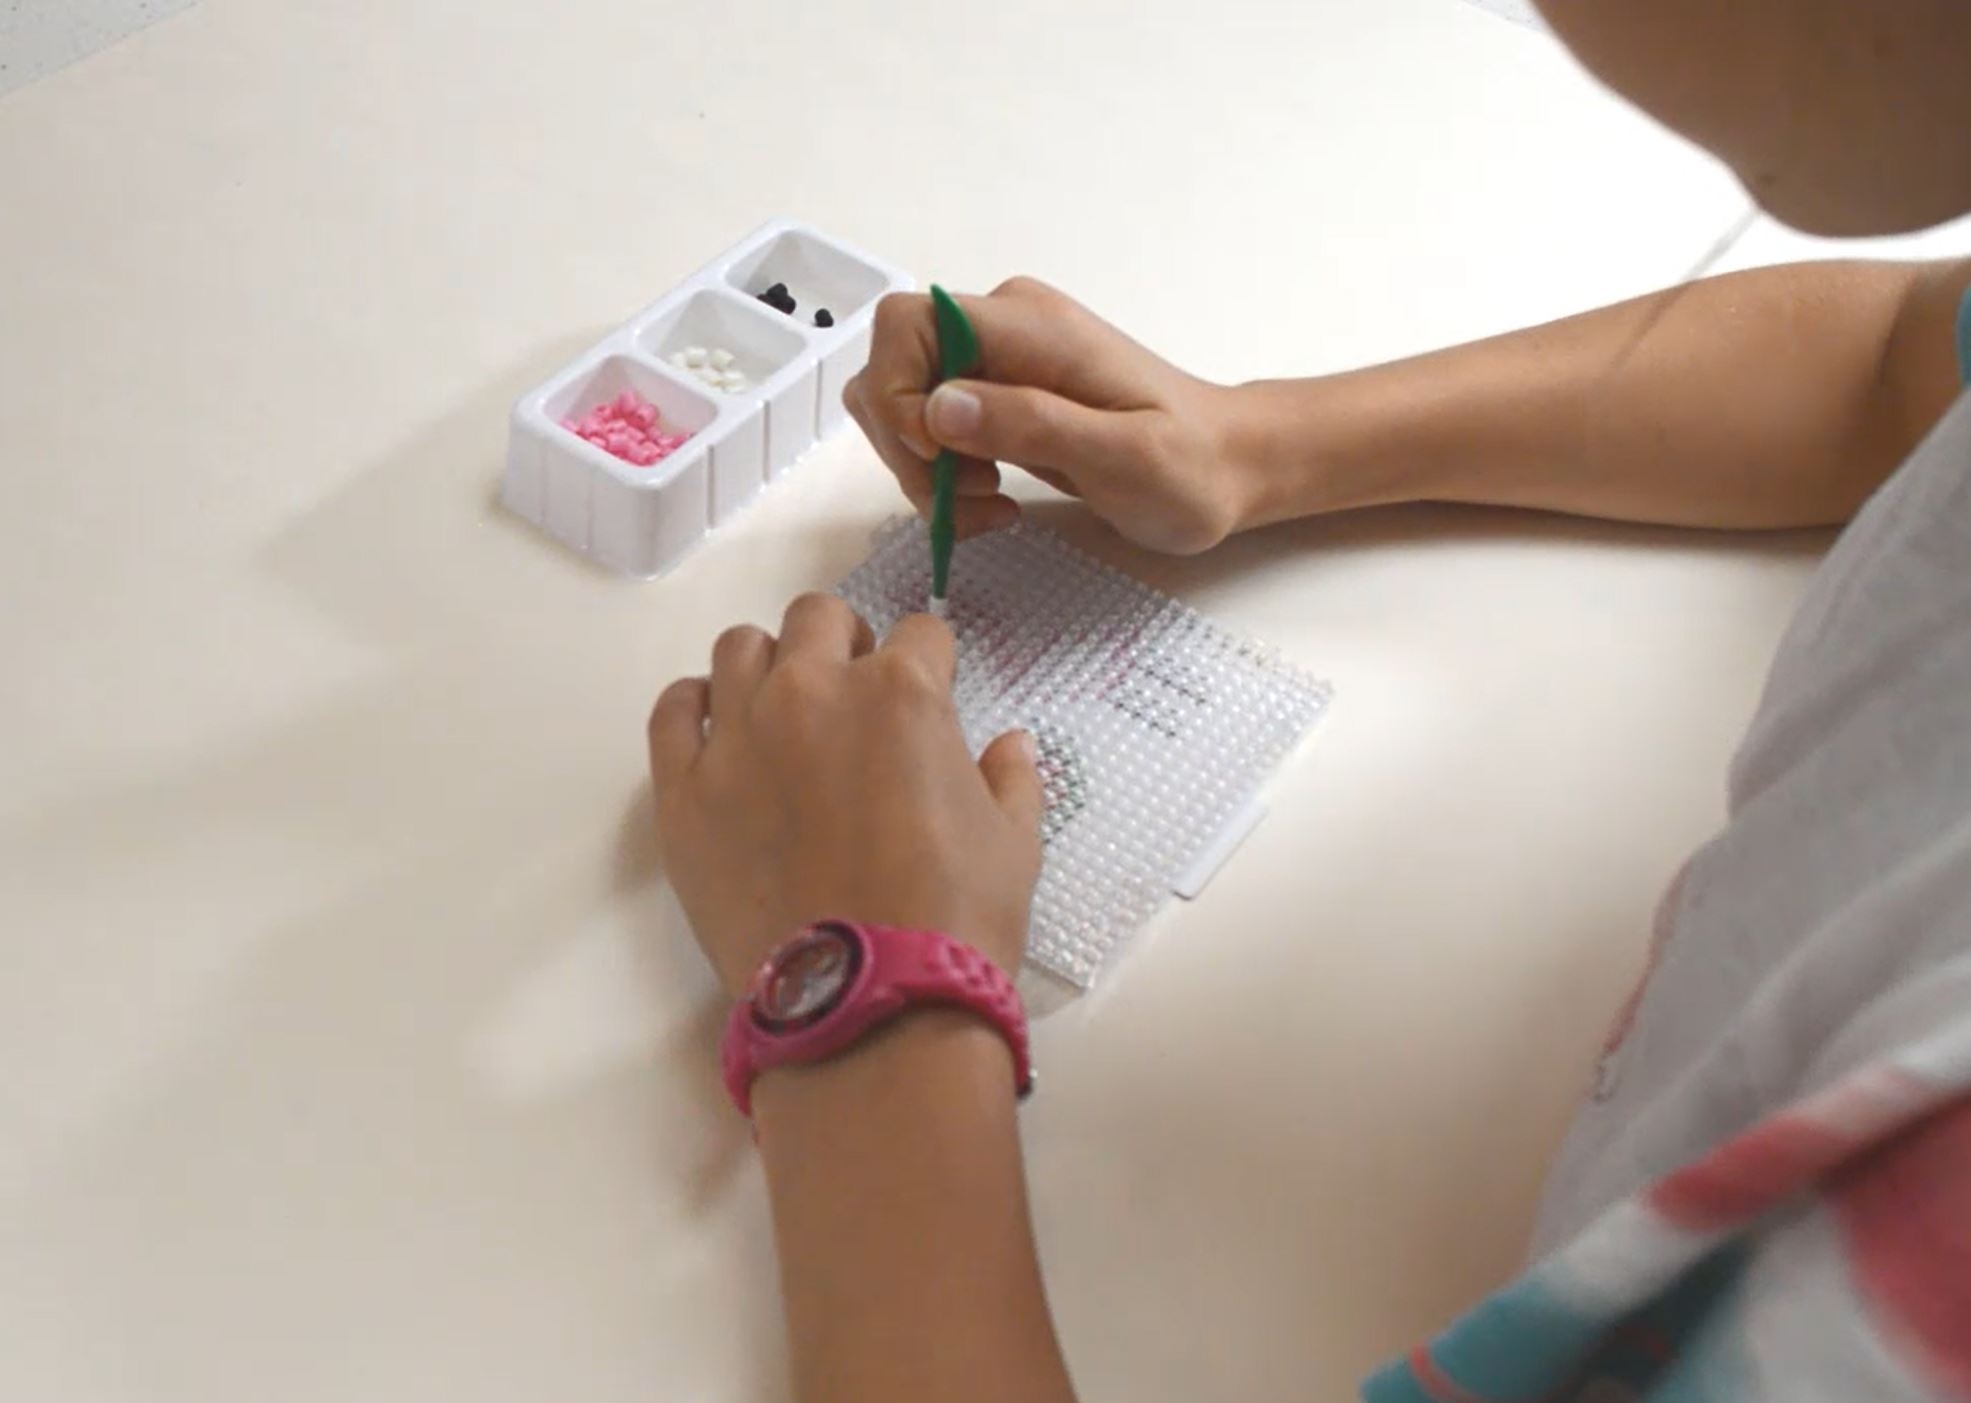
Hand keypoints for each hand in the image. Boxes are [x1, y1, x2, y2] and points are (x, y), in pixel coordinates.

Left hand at [647, 594, 1043, 996]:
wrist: (868, 1002)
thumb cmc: (955, 919)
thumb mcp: (1014, 844)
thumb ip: (1010, 778)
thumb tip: (1009, 743)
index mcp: (901, 693)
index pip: (920, 634)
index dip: (931, 664)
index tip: (930, 697)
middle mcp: (811, 692)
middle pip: (818, 618)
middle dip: (844, 644)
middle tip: (855, 699)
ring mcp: (738, 736)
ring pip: (740, 649)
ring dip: (770, 666)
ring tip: (785, 714)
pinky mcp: (683, 789)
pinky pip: (673, 710)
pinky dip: (695, 706)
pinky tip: (717, 729)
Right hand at [843, 276, 1251, 555]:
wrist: (1228, 467)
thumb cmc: (1189, 466)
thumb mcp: (1121, 455)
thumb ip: (1031, 424)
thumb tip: (937, 407)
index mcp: (1028, 325)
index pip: (908, 324)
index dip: (898, 393)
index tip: (938, 456)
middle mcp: (1002, 330)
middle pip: (895, 370)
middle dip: (908, 447)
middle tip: (965, 502)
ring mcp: (999, 364)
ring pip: (907, 406)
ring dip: (923, 470)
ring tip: (985, 508)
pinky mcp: (999, 400)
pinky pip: (933, 431)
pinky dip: (943, 477)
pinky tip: (991, 503)